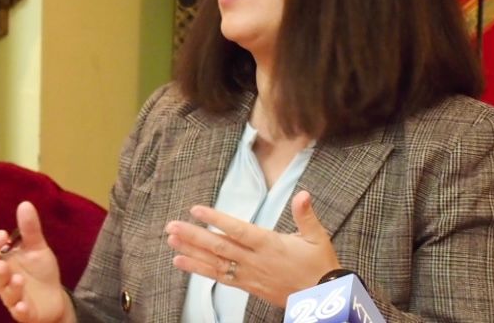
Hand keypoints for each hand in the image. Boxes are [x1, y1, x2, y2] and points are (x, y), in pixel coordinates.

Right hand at [0, 201, 74, 322]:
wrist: (54, 298)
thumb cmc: (40, 272)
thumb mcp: (38, 248)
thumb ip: (30, 229)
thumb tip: (24, 203)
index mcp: (3, 261)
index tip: (2, 234)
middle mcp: (4, 280)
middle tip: (0, 263)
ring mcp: (13, 297)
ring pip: (6, 293)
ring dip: (10, 287)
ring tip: (18, 279)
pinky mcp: (25, 312)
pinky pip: (19, 313)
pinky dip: (20, 309)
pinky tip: (23, 305)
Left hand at [166, 190, 340, 306]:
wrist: (322, 299)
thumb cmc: (320, 264)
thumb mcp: (317, 237)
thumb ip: (306, 215)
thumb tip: (304, 194)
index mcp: (270, 244)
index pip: (238, 230)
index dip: (217, 220)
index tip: (196, 210)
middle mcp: (255, 260)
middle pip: (219, 247)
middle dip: (194, 236)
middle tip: (171, 226)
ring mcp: (249, 275)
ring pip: (215, 263)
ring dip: (191, 252)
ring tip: (171, 242)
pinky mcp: (247, 287)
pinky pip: (219, 278)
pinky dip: (199, 270)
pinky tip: (183, 263)